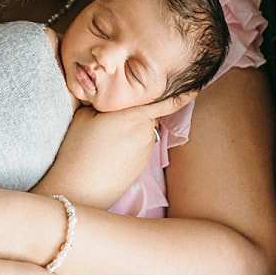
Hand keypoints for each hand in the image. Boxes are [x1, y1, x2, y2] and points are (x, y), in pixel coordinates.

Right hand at [36, 91, 197, 207]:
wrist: (78, 190)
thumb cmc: (77, 149)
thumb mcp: (85, 114)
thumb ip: (105, 100)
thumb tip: (110, 94)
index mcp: (136, 115)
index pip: (167, 100)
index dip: (184, 92)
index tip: (198, 85)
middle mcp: (147, 133)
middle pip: (148, 113)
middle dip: (137, 110)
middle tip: (112, 112)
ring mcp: (146, 152)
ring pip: (143, 131)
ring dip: (132, 128)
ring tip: (104, 137)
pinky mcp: (141, 167)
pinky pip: (139, 147)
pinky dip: (129, 144)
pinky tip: (108, 152)